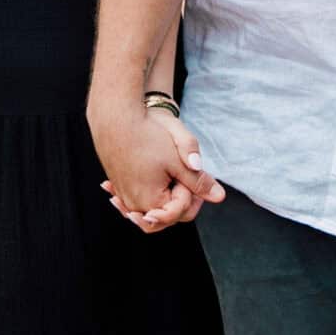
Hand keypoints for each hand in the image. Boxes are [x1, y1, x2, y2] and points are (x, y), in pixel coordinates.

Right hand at [90, 102, 224, 231]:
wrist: (116, 118)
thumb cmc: (147, 135)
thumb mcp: (179, 160)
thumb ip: (199, 182)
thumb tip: (219, 197)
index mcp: (152, 201)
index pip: (181, 211)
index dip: (192, 194)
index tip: (189, 171)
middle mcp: (135, 204)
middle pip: (167, 215)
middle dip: (180, 198)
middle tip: (183, 173)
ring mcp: (124, 196)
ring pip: (152, 208)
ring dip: (164, 196)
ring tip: (170, 175)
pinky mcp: (118, 186)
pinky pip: (136, 198)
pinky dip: (148, 192)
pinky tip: (151, 178)